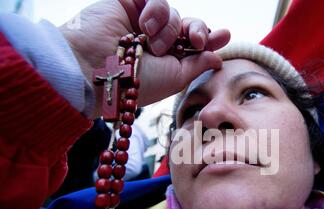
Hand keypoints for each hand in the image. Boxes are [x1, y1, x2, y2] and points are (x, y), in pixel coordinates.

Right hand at [60, 0, 229, 117]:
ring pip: (173, 14)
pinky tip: (144, 26)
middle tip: (198, 40)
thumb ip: (197, 65)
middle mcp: (153, 40)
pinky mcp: (127, 4)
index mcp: (165, 60)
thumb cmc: (135, 81)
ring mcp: (140, 22)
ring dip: (170, 30)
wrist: (96, 70)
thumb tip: (217, 58)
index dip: (209, 39)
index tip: (225, 35)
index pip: (192, 45)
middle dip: (198, 31)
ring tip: (153, 45)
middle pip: (188, 26)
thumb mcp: (174, 78)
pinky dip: (156, 11)